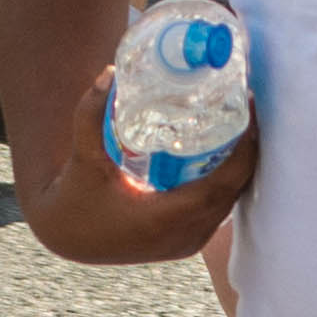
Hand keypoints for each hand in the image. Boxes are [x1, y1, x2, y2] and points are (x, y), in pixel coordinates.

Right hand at [28, 68, 254, 263]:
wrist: (67, 239)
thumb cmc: (75, 200)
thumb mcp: (83, 157)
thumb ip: (91, 114)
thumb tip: (110, 72)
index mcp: (164, 219)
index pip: (223, 184)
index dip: (244, 150)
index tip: (248, 112)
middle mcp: (183, 237)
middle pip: (233, 190)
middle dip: (246, 151)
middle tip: (245, 109)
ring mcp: (186, 244)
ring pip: (228, 202)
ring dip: (238, 167)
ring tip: (238, 125)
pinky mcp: (185, 244)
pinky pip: (217, 210)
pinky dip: (225, 184)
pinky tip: (224, 154)